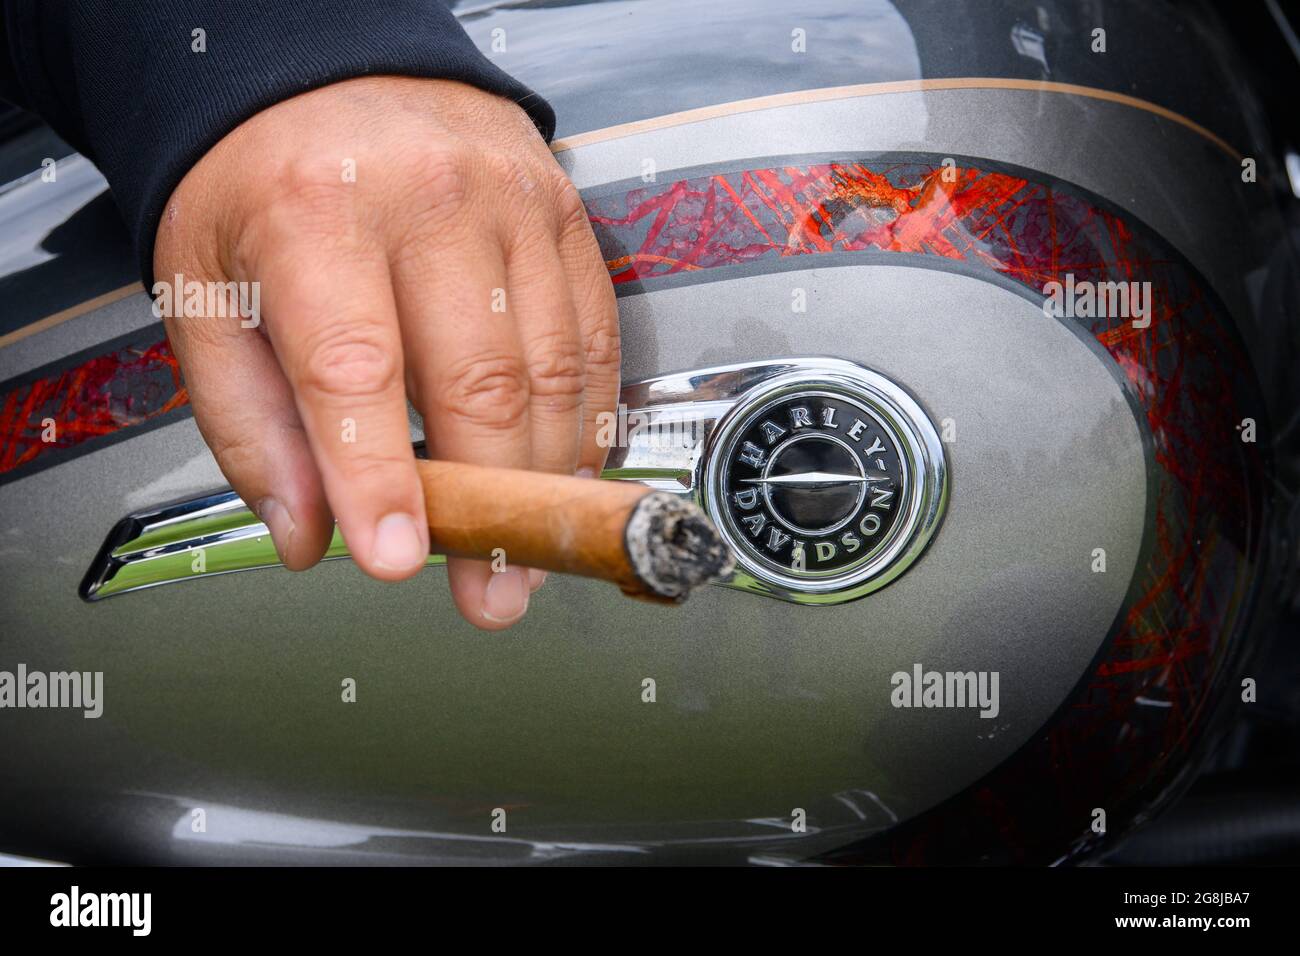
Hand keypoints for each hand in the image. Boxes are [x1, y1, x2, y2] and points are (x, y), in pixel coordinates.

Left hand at [154, 76, 619, 629]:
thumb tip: (308, 536)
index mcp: (313, 212)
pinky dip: (584, 421)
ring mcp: (513, 203)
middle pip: (478, 381)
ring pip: (551, 370)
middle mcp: (427, 199)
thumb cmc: (263, 184)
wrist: (334, 73)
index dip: (379, 476)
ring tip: (527, 553)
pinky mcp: (566, 215)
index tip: (397, 559)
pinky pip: (593, 339)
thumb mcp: (209, 294)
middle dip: (493, 507)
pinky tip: (562, 471)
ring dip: (546, 481)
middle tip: (490, 594)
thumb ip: (250, 425)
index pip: (355, 366)